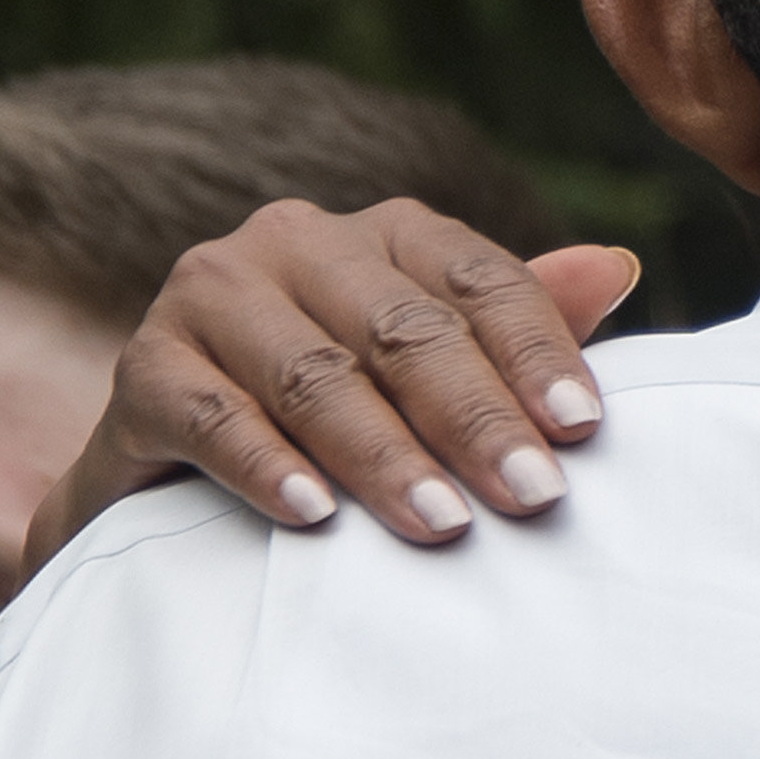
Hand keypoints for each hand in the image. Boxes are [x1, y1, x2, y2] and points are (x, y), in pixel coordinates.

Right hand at [25, 198, 643, 566]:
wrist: (176, 488)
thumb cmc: (340, 428)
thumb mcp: (434, 378)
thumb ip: (519, 325)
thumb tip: (618, 266)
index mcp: (382, 234)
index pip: (476, 277)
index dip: (535, 351)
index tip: (583, 430)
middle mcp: (292, 243)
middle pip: (402, 328)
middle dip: (474, 417)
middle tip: (533, 497)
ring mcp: (208, 296)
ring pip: (314, 375)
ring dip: (384, 455)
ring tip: (443, 524)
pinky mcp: (141, 367)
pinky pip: (212, 416)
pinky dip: (267, 466)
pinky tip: (316, 518)